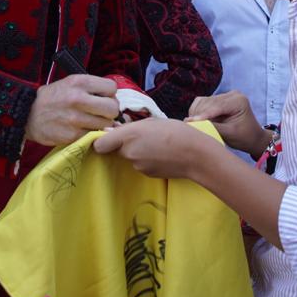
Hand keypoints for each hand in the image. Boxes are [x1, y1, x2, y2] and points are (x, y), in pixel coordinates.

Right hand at [25, 74, 118, 145]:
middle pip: (112, 108)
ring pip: (106, 124)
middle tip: (101, 113)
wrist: (28, 115)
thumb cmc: (53, 98)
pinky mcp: (72, 135)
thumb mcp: (70, 83)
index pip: (111, 87)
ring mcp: (75, 119)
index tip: (103, 98)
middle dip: (109, 111)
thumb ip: (91, 88)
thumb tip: (114, 99)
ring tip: (90, 121)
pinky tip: (83, 129)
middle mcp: (78, 99)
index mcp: (79, 82)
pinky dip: (92, 134)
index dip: (109, 94)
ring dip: (102, 124)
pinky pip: (94, 135)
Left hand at [92, 118, 213, 178]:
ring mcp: (137, 166)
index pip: (100, 144)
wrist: (195, 154)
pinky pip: (141, 165)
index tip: (110, 137)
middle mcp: (129, 152)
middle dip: (125, 144)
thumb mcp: (152, 122)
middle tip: (144, 136)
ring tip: (157, 145)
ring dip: (138, 152)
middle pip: (117, 149)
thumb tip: (111, 131)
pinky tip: (162, 155)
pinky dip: (147, 160)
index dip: (103, 141)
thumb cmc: (176, 131)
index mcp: (128, 135)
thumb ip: (130, 127)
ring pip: (130, 157)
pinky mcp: (147, 174)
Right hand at [187, 91, 266, 156]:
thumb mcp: (229, 134)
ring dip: (196, 114)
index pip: (217, 106)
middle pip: (208, 102)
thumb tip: (191, 123)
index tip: (189, 122)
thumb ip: (212, 127)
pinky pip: (202, 103)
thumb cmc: (244, 137)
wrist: (252, 137)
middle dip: (198, 115)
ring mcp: (225, 95)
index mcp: (238, 100)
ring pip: (202, 102)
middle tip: (191, 128)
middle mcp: (232, 94)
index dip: (202, 114)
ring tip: (195, 126)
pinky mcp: (218, 99)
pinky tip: (197, 121)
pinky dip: (197, 112)